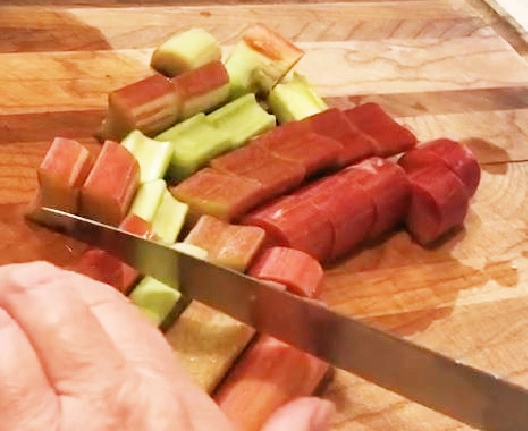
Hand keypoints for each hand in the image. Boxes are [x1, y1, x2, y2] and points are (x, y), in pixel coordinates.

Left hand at [0, 261, 333, 430]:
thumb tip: (320, 412)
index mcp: (163, 399)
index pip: (113, 309)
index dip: (76, 291)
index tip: (51, 291)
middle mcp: (108, 395)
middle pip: (57, 303)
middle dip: (25, 285)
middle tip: (7, 286)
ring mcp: (48, 422)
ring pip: (9, 329)